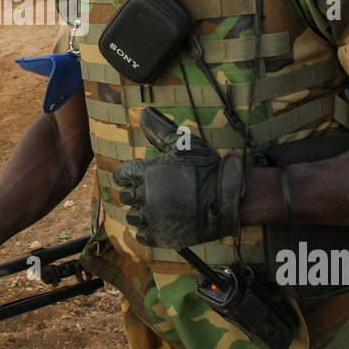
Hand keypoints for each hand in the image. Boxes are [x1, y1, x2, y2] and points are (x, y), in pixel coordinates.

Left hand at [111, 107, 242, 248]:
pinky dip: (147, 229)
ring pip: (132, 216)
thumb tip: (143, 112)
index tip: (142, 175)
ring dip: (141, 211)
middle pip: (126, 195)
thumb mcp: (185, 144)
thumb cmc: (207, 169)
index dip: (130, 174)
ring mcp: (152, 218)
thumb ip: (160, 130)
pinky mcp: (161, 236)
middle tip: (156, 191)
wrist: (228, 199)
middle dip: (137, 192)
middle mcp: (145, 196)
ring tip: (159, 206)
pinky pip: (141, 235)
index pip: (121, 174)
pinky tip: (160, 222)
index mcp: (147, 173)